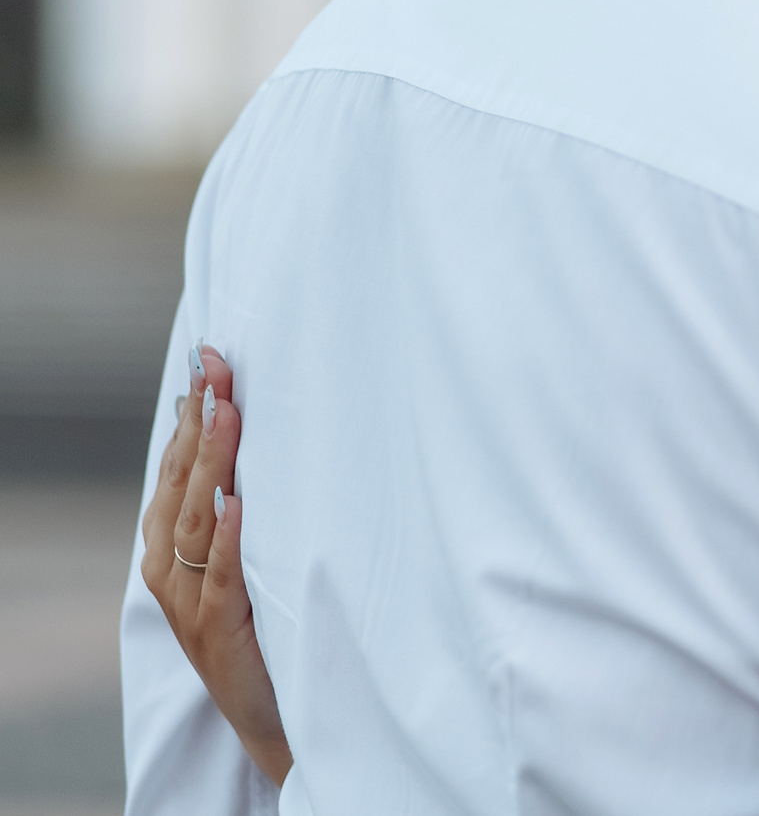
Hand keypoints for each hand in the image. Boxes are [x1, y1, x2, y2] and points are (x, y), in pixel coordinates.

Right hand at [139, 345, 293, 786]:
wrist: (275, 711)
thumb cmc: (265, 627)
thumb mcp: (246, 560)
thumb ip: (241, 511)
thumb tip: (250, 438)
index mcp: (173, 547)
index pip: (177, 466)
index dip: (190, 412)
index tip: (208, 359)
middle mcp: (171, 569)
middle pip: (181, 482)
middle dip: (199, 420)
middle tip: (217, 364)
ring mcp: (191, 600)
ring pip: (196, 521)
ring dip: (210, 463)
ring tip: (225, 411)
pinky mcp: (220, 630)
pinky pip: (221, 576)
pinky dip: (228, 538)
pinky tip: (237, 502)